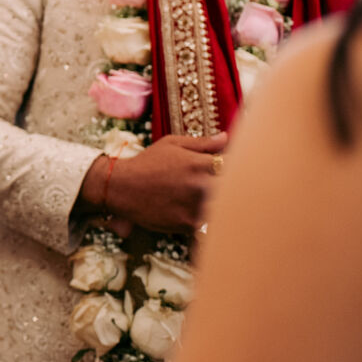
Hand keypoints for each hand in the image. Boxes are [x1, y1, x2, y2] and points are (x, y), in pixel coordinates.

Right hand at [81, 132, 228, 233]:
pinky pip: (209, 223)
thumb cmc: (147, 163)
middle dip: (235, 189)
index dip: (241, 168)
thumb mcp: (171, 144)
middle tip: (232, 189)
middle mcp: (201, 186)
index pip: (236, 167)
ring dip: (223, 205)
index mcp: (200, 164)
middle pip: (236, 191)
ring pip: (225, 209)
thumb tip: (226, 137)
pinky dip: (207, 219)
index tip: (237, 169)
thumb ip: (202, 143)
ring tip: (213, 202)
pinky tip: (197, 213)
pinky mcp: (189, 224)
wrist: (121, 188)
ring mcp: (196, 207)